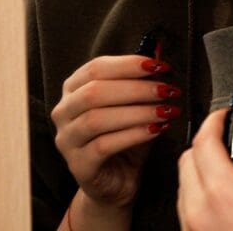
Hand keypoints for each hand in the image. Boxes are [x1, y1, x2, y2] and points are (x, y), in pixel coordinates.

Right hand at [51, 55, 178, 207]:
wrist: (118, 179)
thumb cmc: (126, 134)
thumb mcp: (137, 104)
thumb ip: (143, 80)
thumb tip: (158, 52)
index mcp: (74, 89)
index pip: (96, 68)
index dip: (128, 64)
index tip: (160, 66)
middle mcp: (64, 112)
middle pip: (95, 92)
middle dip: (137, 89)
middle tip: (168, 90)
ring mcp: (67, 140)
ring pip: (97, 120)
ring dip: (138, 112)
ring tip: (167, 110)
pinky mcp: (78, 165)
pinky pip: (103, 146)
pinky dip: (133, 134)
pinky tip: (157, 129)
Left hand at [177, 106, 232, 230]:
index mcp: (222, 193)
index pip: (204, 140)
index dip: (217, 119)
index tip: (229, 113)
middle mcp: (198, 210)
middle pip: (188, 157)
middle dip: (209, 142)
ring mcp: (190, 227)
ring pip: (185, 179)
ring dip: (204, 166)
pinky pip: (188, 202)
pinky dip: (202, 189)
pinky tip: (232, 197)